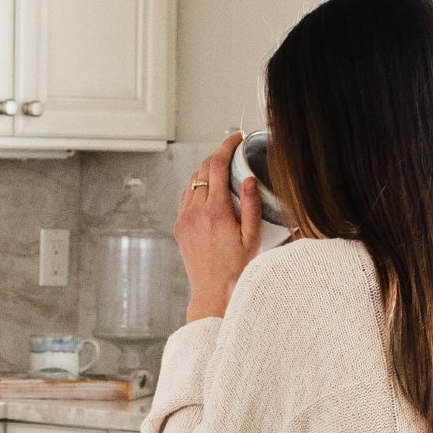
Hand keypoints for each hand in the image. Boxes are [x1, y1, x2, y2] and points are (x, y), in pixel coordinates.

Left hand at [174, 131, 263, 321]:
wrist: (214, 293)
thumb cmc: (238, 270)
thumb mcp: (253, 237)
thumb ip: (252, 205)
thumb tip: (249, 179)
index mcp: (216, 211)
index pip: (217, 165)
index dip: (226, 146)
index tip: (235, 138)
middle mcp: (196, 212)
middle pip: (203, 169)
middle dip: (218, 156)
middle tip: (233, 152)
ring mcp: (184, 219)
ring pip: (193, 181)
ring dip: (207, 172)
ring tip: (224, 174)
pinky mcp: (180, 227)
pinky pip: (186, 197)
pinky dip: (198, 189)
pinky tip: (211, 195)